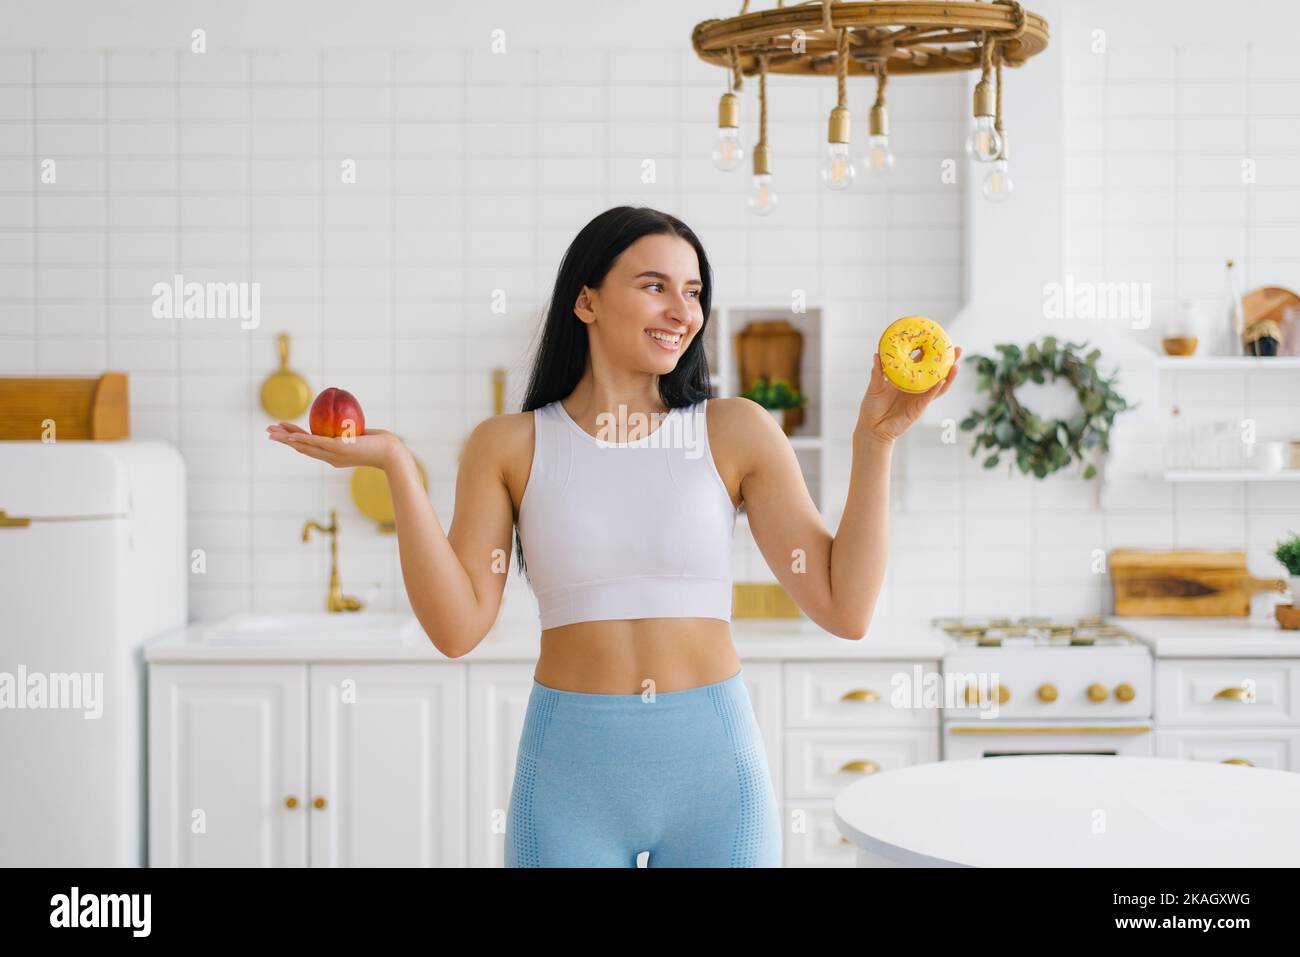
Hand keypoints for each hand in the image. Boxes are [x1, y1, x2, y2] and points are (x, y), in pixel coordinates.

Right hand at [266, 421, 403, 470]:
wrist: (390, 453)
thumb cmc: (380, 444)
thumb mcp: (362, 436)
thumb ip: (352, 431)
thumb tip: (347, 421)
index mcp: (334, 457)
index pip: (310, 448)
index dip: (294, 442)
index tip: (283, 435)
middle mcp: (330, 458)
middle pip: (301, 448)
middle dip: (283, 441)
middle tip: (268, 433)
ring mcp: (333, 454)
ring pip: (304, 446)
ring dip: (286, 439)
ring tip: (272, 433)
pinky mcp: (338, 448)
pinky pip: (315, 443)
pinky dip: (301, 440)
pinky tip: (289, 436)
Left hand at [856, 346, 961, 444]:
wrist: (872, 428)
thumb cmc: (872, 407)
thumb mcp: (874, 386)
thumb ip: (877, 372)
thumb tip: (877, 354)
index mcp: (906, 378)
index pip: (920, 361)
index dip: (929, 350)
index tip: (937, 338)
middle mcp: (915, 386)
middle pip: (935, 371)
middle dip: (947, 361)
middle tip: (956, 349)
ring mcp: (919, 397)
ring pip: (938, 384)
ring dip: (948, 375)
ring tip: (956, 364)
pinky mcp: (919, 408)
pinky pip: (929, 397)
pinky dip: (936, 389)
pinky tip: (943, 380)